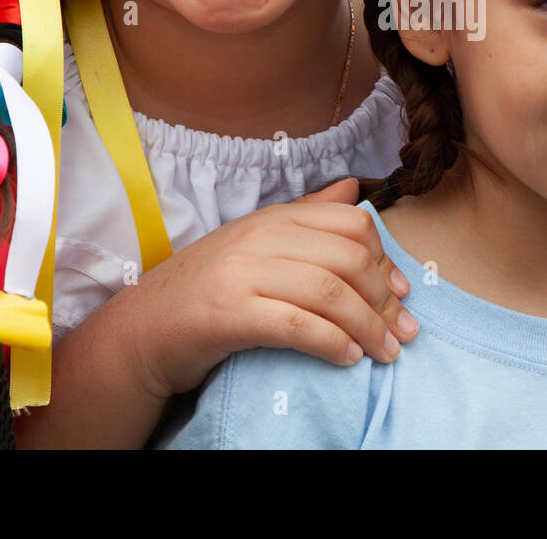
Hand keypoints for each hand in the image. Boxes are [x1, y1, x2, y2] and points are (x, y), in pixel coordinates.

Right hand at [129, 178, 417, 396]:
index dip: (385, 260)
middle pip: (349, 259)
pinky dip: (332, 344)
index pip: (351, 224)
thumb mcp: (258, 242)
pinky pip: (297, 325)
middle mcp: (260, 238)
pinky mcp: (227, 314)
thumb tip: (355, 188)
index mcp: (273, 218)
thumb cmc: (207, 290)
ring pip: (330, 292)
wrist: (143, 330)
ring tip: (384, 353)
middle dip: (385, 300)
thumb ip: (308, 216)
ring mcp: (242, 273)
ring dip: (368, 327)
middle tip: (402, 333)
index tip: (402, 294)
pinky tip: (348, 359)